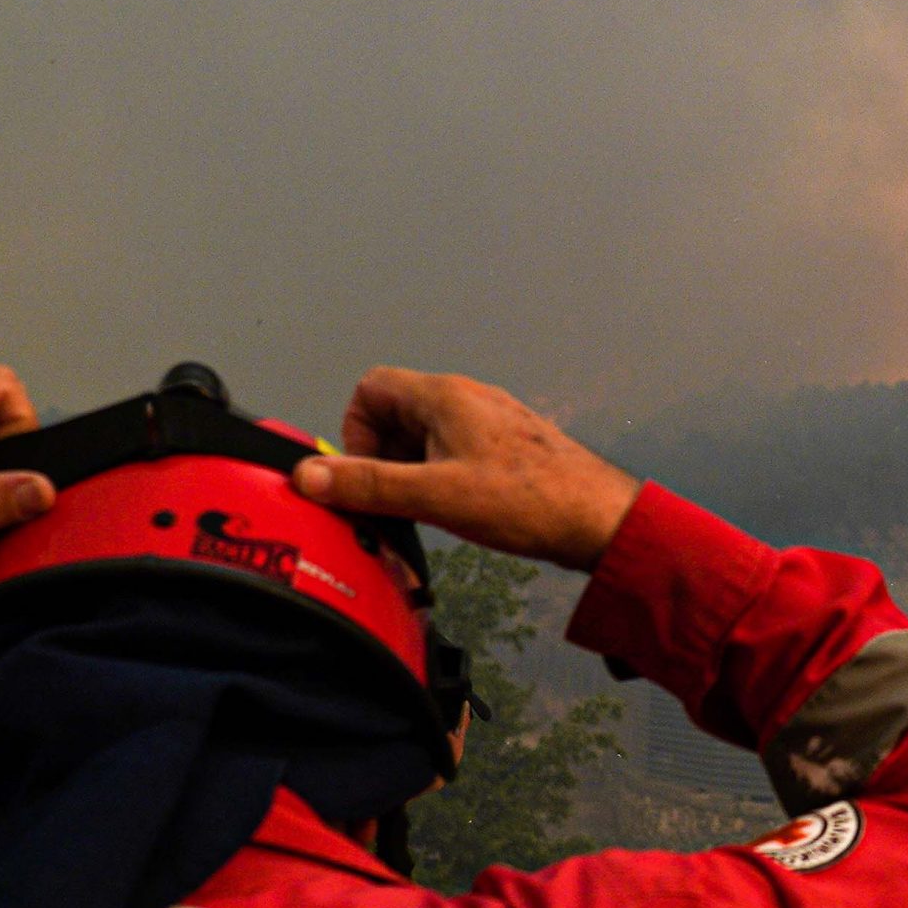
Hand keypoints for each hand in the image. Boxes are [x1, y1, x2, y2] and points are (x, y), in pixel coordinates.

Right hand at [290, 370, 638, 571]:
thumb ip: (368, 485)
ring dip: (413, 471)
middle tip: (396, 498)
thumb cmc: (529, 501)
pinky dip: (442, 478)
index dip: (355, 431)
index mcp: (445, 397)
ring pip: (426, 436)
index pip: (371, 388)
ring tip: (430, 509)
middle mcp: (467, 399)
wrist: (598, 519)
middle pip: (396, 413)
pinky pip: (455, 452)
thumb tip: (309, 476)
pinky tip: (459, 510)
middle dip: (383, 458)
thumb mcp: (434, 495)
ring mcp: (489, 422)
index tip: (366, 474)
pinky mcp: (507, 447)